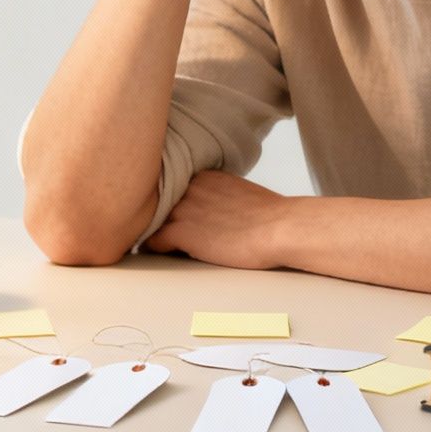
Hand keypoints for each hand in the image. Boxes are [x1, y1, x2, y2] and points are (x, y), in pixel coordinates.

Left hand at [143, 169, 292, 269]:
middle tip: (154, 231)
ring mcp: (182, 209)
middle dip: (156, 217)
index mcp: (203, 177)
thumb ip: (216, 197)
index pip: (172, 189)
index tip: (168, 216)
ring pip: (150, 221)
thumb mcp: (238, 194)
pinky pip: (152, 241)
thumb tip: (210, 212)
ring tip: (153, 245)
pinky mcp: (181, 232)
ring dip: (152, 233)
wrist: (280, 228)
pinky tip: (160, 255)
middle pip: (157, 203)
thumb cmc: (269, 218)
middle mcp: (188, 188)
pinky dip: (153, 249)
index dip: (169, 205)